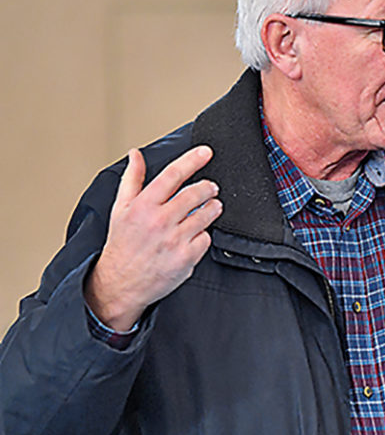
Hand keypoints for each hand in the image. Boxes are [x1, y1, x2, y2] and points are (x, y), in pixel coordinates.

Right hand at [85, 145, 221, 330]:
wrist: (120, 283)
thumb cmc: (122, 244)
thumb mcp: (120, 209)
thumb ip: (132, 179)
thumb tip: (136, 154)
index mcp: (143, 206)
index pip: (172, 175)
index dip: (192, 160)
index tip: (206, 152)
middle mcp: (159, 221)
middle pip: (195, 193)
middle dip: (208, 187)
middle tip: (211, 187)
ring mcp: (174, 240)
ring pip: (206, 215)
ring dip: (213, 207)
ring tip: (211, 206)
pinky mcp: (186, 258)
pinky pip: (206, 238)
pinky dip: (204, 234)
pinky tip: (196, 234)